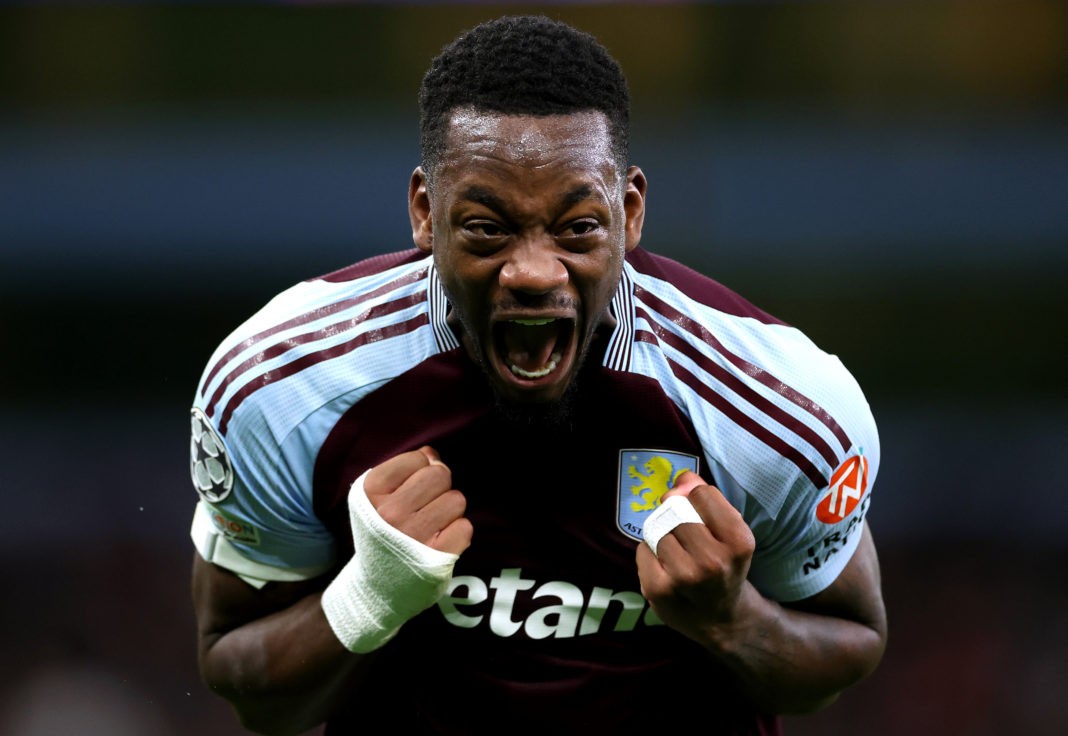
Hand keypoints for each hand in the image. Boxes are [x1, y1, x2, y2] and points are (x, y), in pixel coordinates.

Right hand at [364, 446, 472, 555]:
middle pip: (440, 475)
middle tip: (424, 507)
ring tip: (431, 525)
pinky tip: (439, 541)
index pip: (418, 458)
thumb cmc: (383, 531)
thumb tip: (431, 453)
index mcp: (371, 490)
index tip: (410, 490)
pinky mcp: (435, 558)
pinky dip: (457, 532)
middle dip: (438, 488)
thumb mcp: (378, 496)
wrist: (378, 585)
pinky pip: (465, 526)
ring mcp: (413, 536)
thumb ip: (403, 469)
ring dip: (449, 511)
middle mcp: (389, 512)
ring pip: (456, 499)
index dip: (420, 471)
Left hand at [635, 470, 755, 643]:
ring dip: (663, 534)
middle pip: (676, 509)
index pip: (702, 494)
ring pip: (658, 528)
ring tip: (678, 552)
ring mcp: (683, 578)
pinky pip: (643, 548)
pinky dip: (651, 551)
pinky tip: (666, 567)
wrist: (723, 620)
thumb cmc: (726, 566)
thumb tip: (682, 478)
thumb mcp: (731, 533)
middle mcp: (712, 561)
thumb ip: (708, 499)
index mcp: (738, 542)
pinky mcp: (657, 589)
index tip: (701, 511)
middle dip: (677, 514)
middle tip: (686, 532)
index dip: (697, 498)